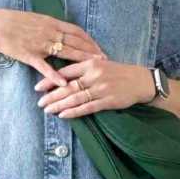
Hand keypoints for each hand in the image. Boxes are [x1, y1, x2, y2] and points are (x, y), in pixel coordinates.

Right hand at [0, 8, 102, 83]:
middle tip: (104, 60)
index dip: (89, 40)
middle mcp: (50, 32)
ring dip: (82, 60)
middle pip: (77, 42)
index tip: (98, 47)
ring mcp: (41, 44)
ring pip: (67, 52)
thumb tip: (59, 30)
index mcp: (51, 23)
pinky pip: (45, 66)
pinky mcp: (30, 55)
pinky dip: (56, 74)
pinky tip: (65, 82)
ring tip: (93, 68)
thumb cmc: (13, 22)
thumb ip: (48, 26)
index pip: (77, 31)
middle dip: (92, 51)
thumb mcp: (35, 19)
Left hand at [36, 58, 153, 117]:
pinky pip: (87, 107)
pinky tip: (63, 115)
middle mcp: (95, 75)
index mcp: (91, 64)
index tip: (38, 87)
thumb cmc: (118, 72)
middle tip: (39, 102)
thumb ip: (83, 68)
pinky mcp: (108, 101)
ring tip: (47, 109)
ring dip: (59, 105)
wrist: (141, 81)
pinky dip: (74, 112)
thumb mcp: (101, 64)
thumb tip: (61, 75)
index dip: (50, 80)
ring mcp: (101, 88)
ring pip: (75, 98)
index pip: (66, 72)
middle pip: (68, 86)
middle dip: (51, 95)